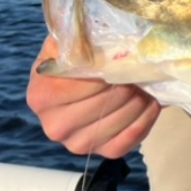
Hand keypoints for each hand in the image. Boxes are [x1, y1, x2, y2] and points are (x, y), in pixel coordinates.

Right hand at [25, 36, 160, 157]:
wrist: (85, 82)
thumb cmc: (80, 57)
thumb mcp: (73, 41)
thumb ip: (79, 39)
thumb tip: (99, 37)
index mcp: (41, 96)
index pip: (79, 84)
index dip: (104, 69)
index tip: (121, 56)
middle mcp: (54, 126)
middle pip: (101, 103)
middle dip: (124, 84)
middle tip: (139, 69)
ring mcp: (78, 144)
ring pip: (117, 121)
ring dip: (138, 100)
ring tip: (144, 83)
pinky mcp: (104, 153)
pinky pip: (130, 139)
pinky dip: (145, 119)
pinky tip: (150, 102)